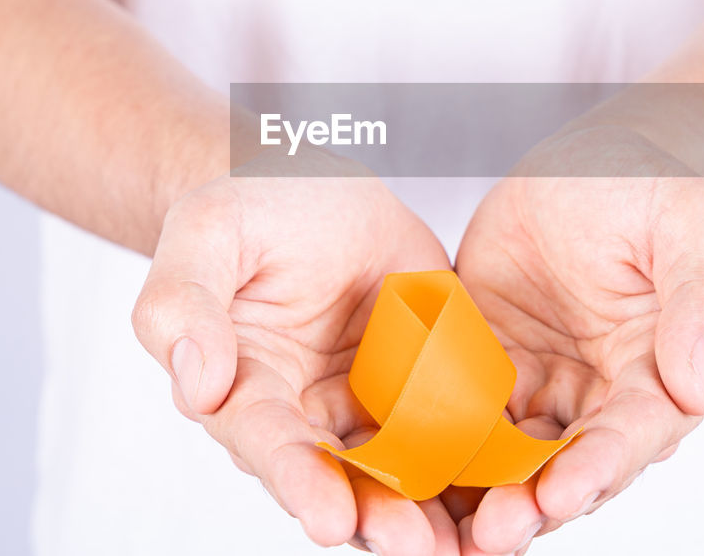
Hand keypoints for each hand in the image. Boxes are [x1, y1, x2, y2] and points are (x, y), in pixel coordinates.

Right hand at [131, 150, 459, 554]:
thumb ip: (184, 306)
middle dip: (381, 518)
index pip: (271, 445)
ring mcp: (372, 405)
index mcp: (249, 389)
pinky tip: (519, 488)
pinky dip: (483, 464)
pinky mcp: (428, 383)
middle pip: (344, 480)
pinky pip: (458, 428)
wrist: (317, 184)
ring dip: (436, 513)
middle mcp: (310, 416)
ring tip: (473, 546)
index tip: (330, 519)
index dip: (300, 482)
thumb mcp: (208, 234)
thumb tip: (196, 385)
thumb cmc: (250, 209)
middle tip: (418, 549)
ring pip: (405, 473)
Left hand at [452, 127, 703, 553]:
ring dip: (481, 493)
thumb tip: (702, 386)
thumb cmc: (647, 185)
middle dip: (533, 503)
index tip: (563, 493)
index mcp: (657, 374)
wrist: (585, 159)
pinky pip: (456, 411)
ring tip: (445, 529)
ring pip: (509, 456)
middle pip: (566, 465)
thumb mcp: (686, 224)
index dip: (599, 467)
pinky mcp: (485, 366)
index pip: (631, 433)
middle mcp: (598, 396)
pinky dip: (434, 443)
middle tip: (493, 533)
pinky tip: (400, 467)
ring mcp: (539, 385)